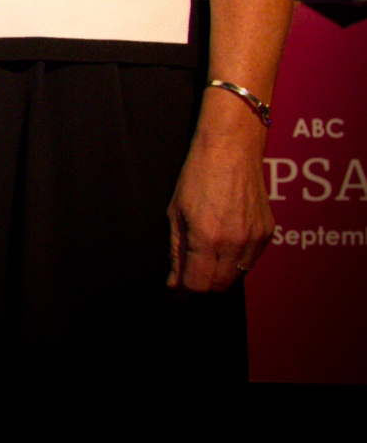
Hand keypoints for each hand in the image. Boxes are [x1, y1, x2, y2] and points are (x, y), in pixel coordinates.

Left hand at [166, 98, 273, 290]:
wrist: (231, 150)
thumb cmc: (198, 176)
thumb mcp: (176, 213)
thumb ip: (176, 251)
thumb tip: (173, 283)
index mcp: (207, 238)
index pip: (198, 285)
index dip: (185, 293)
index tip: (176, 292)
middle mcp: (235, 243)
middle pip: (220, 286)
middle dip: (203, 285)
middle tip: (189, 275)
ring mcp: (255, 238)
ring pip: (238, 275)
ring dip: (221, 272)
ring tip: (206, 253)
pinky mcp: (268, 232)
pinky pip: (252, 258)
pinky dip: (237, 258)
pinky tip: (225, 240)